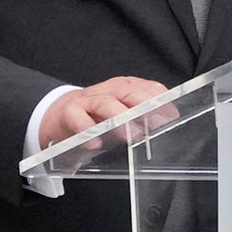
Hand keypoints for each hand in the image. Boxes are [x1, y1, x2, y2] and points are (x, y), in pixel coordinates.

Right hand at [35, 76, 169, 152]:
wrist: (58, 116)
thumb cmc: (96, 118)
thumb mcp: (121, 115)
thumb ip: (142, 116)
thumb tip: (168, 121)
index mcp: (123, 88)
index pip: (145, 88)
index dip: (159, 100)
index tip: (172, 115)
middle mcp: (107, 91)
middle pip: (127, 92)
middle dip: (144, 106)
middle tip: (157, 123)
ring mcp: (87, 100)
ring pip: (104, 103)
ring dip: (119, 118)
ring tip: (132, 135)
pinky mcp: (68, 113)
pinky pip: (76, 117)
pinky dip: (86, 129)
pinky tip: (95, 143)